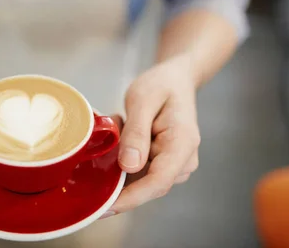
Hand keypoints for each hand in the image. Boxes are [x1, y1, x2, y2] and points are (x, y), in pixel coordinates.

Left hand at [109, 55, 200, 214]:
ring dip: (119, 160)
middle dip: (118, 173)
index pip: (158, 182)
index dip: (131, 198)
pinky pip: (137, 171)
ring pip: (139, 179)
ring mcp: (174, 165)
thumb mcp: (143, 100)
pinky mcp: (163, 165)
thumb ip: (136, 132)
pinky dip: (123, 157)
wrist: (175, 80)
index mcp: (182, 144)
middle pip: (147, 185)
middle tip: (106, 137)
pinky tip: (122, 131)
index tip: (105, 207)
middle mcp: (183, 161)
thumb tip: (129, 166)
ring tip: (120, 124)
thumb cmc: (161, 85)